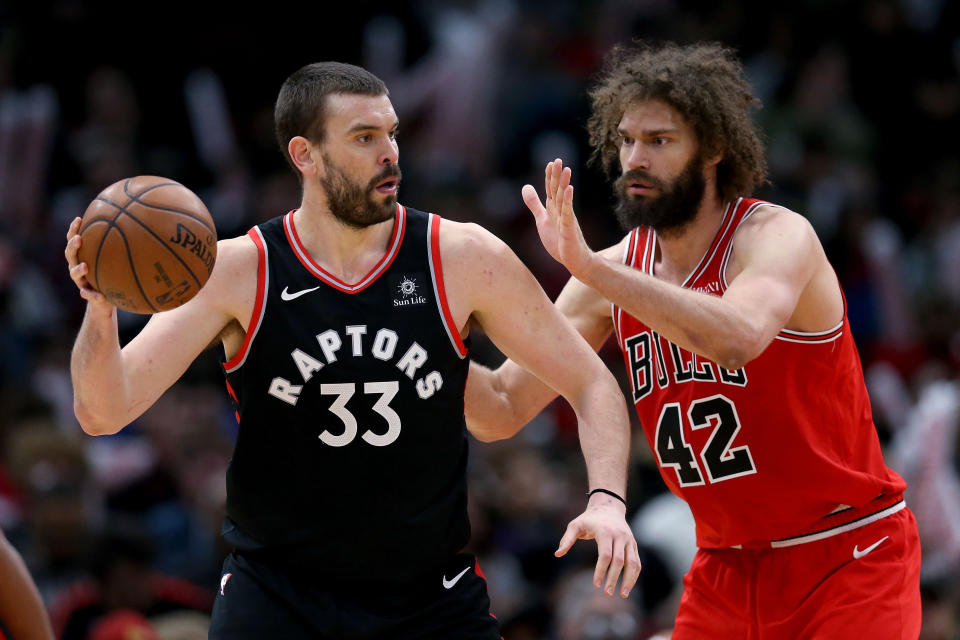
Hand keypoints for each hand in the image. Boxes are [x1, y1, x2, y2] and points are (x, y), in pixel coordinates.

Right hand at [65, 217, 112, 312]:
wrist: (105, 298)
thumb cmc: (109, 272)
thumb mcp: (112, 258)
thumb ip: (117, 244)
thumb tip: (132, 223)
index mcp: (81, 255)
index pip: (73, 239)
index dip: (74, 229)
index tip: (79, 218)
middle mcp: (76, 266)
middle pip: (70, 254)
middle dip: (73, 246)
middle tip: (79, 239)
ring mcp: (80, 281)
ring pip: (74, 274)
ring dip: (78, 270)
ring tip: (85, 267)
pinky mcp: (88, 294)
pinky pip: (89, 295)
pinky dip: (93, 296)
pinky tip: (100, 297)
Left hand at [522, 159, 594, 277]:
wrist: (574, 260)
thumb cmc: (560, 240)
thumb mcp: (542, 219)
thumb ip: (534, 204)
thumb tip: (525, 186)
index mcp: (554, 209)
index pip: (551, 189)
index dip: (550, 177)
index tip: (550, 162)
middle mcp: (561, 211)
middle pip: (557, 191)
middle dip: (557, 176)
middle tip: (558, 160)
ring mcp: (566, 220)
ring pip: (563, 200)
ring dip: (564, 185)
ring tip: (566, 170)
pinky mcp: (569, 229)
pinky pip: (567, 214)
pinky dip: (567, 202)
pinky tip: (569, 190)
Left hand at [555, 495, 641, 597]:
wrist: (608, 506)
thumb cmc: (589, 518)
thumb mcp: (575, 525)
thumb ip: (567, 539)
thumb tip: (557, 554)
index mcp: (605, 531)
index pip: (605, 555)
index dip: (601, 571)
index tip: (596, 584)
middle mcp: (619, 536)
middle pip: (619, 561)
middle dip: (613, 578)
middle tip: (607, 593)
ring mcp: (628, 540)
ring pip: (633, 562)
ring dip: (629, 580)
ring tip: (623, 594)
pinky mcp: (633, 544)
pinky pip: (637, 561)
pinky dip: (634, 575)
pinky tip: (628, 586)